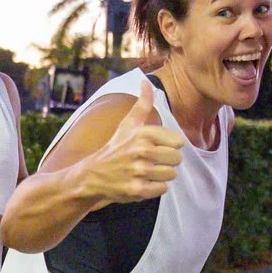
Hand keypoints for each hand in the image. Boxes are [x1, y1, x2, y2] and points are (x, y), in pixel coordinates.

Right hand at [86, 80, 183, 203]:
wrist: (93, 174)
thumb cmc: (115, 147)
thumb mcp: (127, 124)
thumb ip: (142, 104)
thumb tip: (146, 82)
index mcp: (143, 134)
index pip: (178, 141)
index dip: (169, 145)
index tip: (155, 147)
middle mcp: (141, 151)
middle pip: (177, 159)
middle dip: (167, 161)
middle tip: (151, 161)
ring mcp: (139, 171)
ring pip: (171, 174)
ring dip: (161, 175)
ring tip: (146, 172)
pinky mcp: (137, 190)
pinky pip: (162, 189)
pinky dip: (155, 188)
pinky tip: (142, 182)